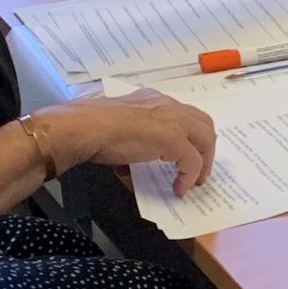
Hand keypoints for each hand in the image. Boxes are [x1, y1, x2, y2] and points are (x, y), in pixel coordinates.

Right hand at [36, 89, 216, 197]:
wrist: (81, 128)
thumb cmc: (89, 128)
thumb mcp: (116, 130)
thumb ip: (129, 143)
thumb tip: (128, 167)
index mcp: (152, 99)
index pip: (182, 113)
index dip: (188, 135)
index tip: (185, 154)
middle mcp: (166, 105)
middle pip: (203, 123)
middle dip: (205, 146)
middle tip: (199, 167)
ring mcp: (172, 120)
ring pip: (206, 139)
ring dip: (203, 161)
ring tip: (195, 181)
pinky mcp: (173, 138)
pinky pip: (192, 160)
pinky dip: (190, 176)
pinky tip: (179, 189)